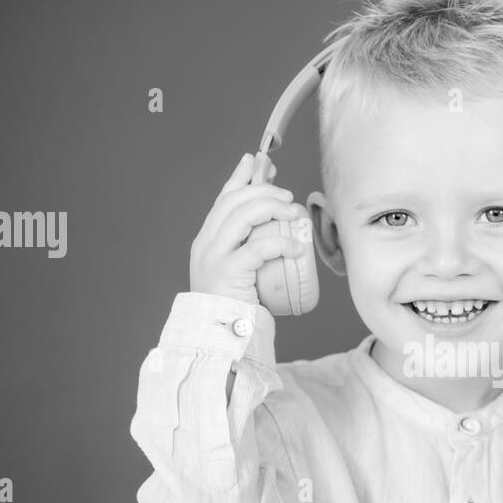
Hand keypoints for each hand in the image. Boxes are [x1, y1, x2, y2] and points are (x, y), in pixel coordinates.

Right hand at [189, 152, 306, 304]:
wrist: (219, 340)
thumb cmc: (235, 310)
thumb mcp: (239, 276)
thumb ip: (249, 257)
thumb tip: (279, 238)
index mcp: (206, 242)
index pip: (222, 200)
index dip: (241, 177)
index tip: (258, 162)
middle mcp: (205, 245)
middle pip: (234, 201)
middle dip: (263, 190)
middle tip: (288, 196)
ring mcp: (214, 257)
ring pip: (243, 215)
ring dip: (272, 207)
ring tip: (294, 213)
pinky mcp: (228, 272)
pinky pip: (257, 248)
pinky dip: (281, 243)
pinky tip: (297, 246)